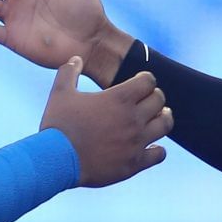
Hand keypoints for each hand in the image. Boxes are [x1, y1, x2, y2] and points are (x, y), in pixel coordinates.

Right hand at [39, 57, 171, 186]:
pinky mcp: (134, 163)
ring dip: (163, 119)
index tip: (138, 83)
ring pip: (165, 125)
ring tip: (157, 118)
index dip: (145, 79)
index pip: (149, 81)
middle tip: (147, 100)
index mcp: (119, 98)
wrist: (56, 161)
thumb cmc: (58, 126)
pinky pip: (159, 154)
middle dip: (154, 97)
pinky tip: (151, 147)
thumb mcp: (60, 93)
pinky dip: (157, 150)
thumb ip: (69, 72)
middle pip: (159, 100)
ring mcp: (136, 142)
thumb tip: (76, 58)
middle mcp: (133, 118)